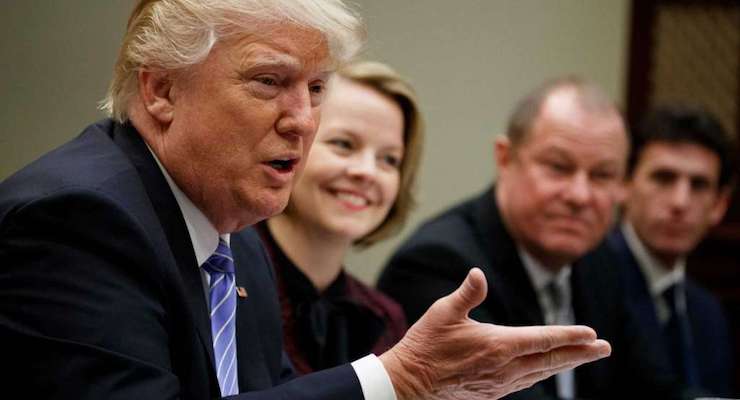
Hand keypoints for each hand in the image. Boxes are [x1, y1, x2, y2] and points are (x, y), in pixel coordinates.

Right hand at [380, 267, 610, 399]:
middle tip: (605, 348)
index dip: (569, 336)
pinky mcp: (492, 392)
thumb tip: (478, 273)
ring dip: (566, 364)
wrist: (409, 382)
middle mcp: (504, 368)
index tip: (592, 334)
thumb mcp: (443, 312)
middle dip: (581, 353)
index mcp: (497, 345)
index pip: (543, 339)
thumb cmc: (425, 344)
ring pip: (541, 372)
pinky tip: (548, 369)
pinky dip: (543, 372)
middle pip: (551, 360)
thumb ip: (466, 293)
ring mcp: (499, 383)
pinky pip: (526, 381)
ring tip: (585, 356)